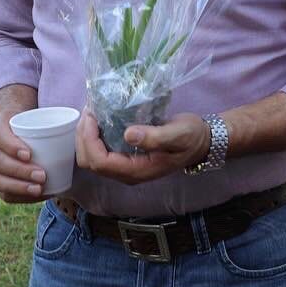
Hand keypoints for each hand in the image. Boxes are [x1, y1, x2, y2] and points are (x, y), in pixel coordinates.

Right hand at [0, 110, 47, 203]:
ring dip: (18, 186)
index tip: (29, 154)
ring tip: (39, 189)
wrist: (15, 131)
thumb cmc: (32, 125)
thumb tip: (81, 129)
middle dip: (19, 171)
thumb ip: (53, 123)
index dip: (11, 146)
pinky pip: (2, 193)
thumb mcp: (38, 118)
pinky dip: (19, 196)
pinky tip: (36, 195)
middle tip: (42, 175)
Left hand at [75, 110, 209, 184]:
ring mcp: (126, 167)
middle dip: (83, 138)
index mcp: (137, 171)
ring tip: (91, 114)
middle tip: (88, 112)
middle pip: (91, 163)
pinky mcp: (126, 159)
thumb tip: (128, 134)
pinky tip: (98, 120)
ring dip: (86, 137)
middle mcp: (128, 173)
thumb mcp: (178, 134)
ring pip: (92, 159)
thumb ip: (154, 137)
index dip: (90, 141)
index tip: (91, 117)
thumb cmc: (191, 137)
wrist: (202, 142)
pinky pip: (101, 152)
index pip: (101, 162)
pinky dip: (94, 137)